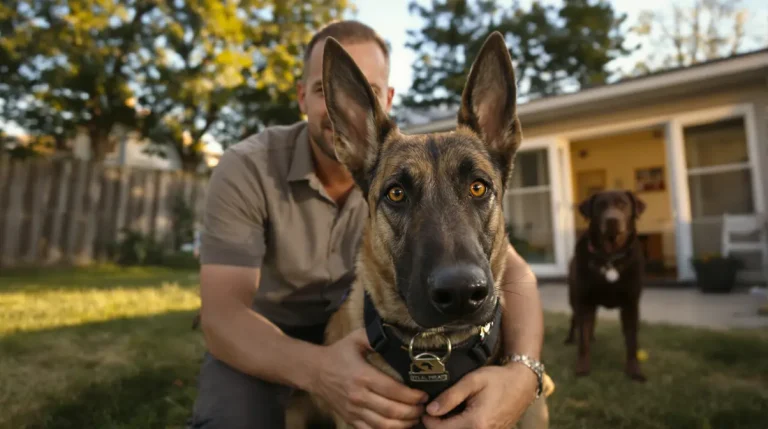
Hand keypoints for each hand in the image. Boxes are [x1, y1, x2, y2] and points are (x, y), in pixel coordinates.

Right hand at [309, 328, 427, 428]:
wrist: (315, 371)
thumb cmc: (339, 353)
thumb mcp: (356, 338)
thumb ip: (375, 337)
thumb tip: (397, 338)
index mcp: (362, 375)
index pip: (393, 390)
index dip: (412, 396)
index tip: (424, 395)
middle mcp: (358, 396)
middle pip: (391, 410)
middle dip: (412, 411)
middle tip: (423, 408)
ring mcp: (354, 410)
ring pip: (384, 425)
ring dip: (404, 424)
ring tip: (415, 418)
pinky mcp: (350, 419)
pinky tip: (399, 427)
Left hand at [421, 363, 537, 428]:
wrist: (522, 385)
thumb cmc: (497, 380)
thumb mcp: (472, 381)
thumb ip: (450, 396)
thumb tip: (430, 410)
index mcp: (475, 423)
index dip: (428, 420)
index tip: (427, 407)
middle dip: (438, 425)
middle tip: (435, 410)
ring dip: (449, 427)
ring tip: (447, 412)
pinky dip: (460, 427)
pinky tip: (459, 416)